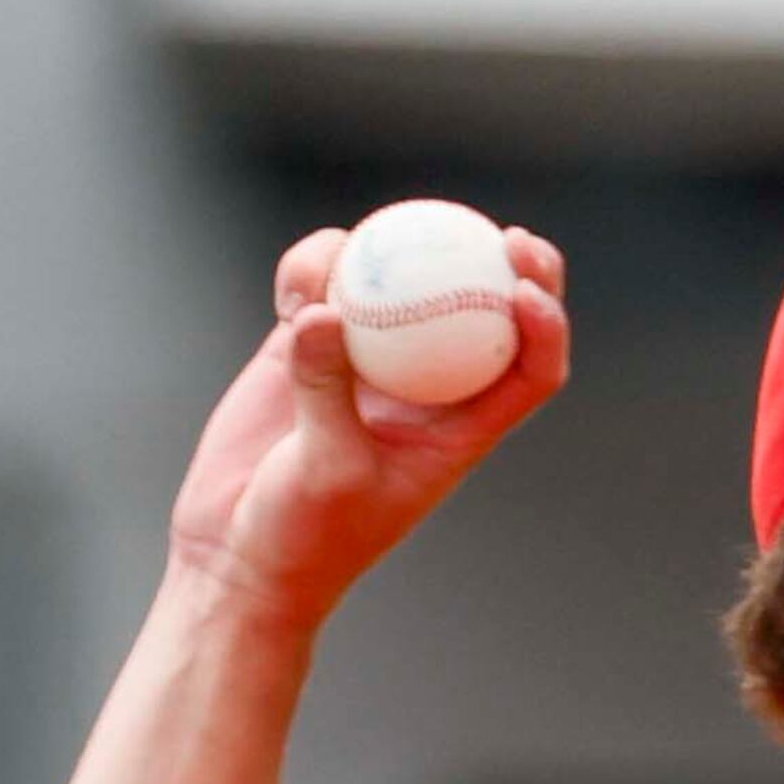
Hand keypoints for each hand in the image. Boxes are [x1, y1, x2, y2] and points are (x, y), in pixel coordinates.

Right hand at [164, 221, 571, 632]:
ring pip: (399, 286)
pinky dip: (311, 271)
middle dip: (507, 265)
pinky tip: (296, 280)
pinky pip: (319, 289)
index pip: (528, 373)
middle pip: (484, 313)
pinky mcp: (306, 348)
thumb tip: (325, 311)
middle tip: (496, 231)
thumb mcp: (327, 472)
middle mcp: (423, 390)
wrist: (238, 552)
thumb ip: (327, 392)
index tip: (526, 288)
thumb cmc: (305, 537)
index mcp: (459, 431)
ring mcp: (366, 362)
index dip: (546, 327)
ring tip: (348, 253)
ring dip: (388, 255)